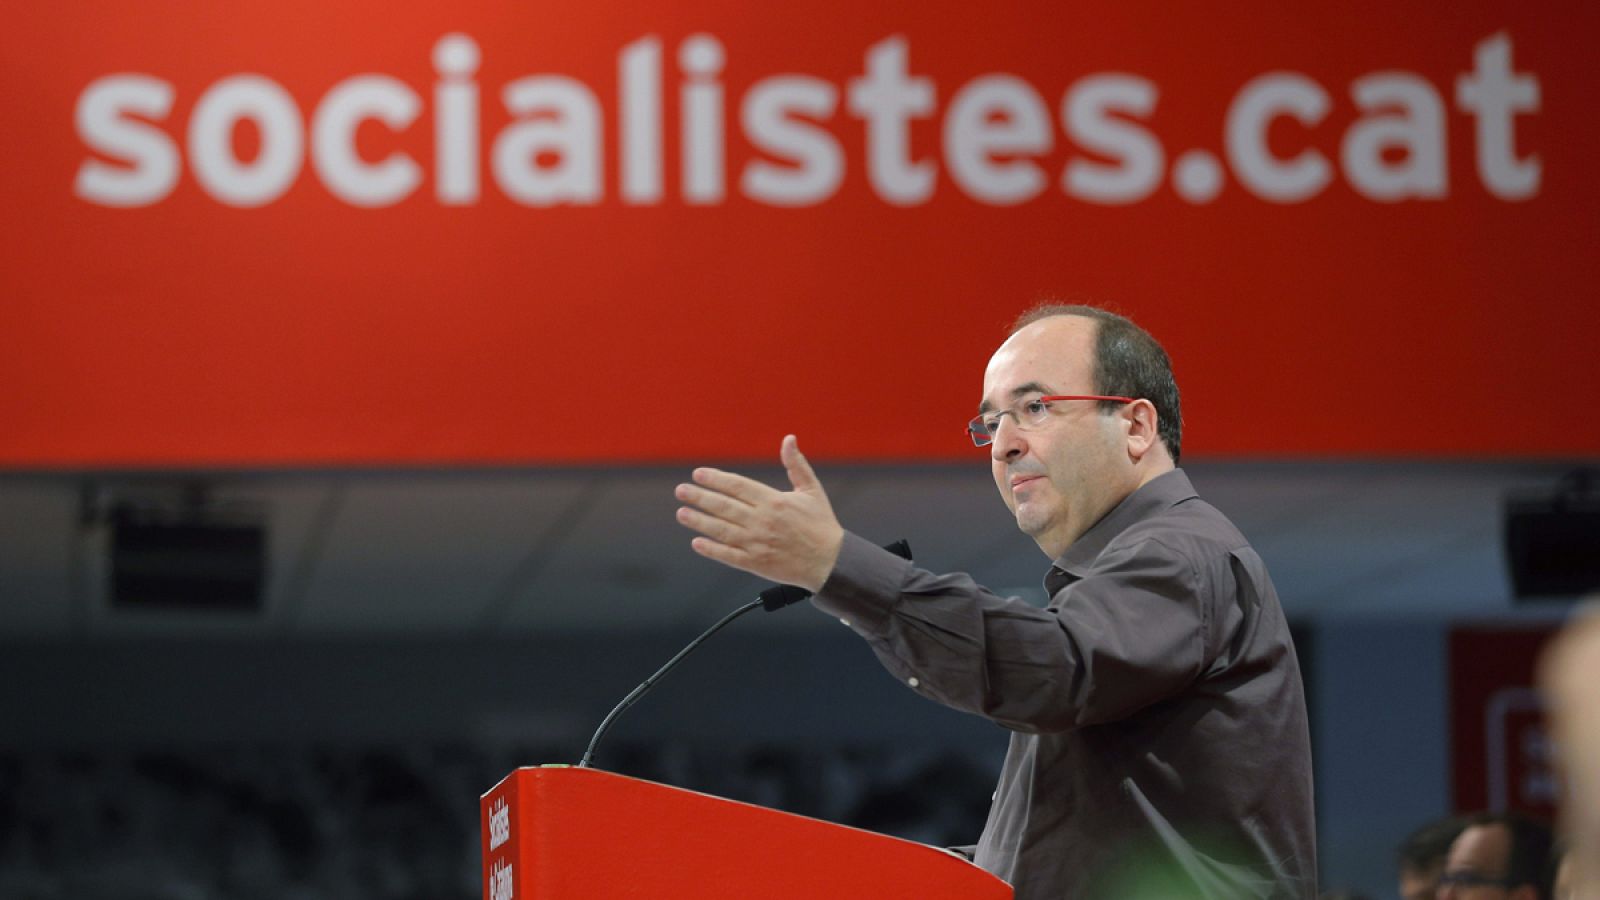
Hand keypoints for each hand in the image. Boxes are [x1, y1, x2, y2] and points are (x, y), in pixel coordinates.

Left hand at [675, 435, 844, 591]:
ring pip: (722, 530)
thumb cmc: (821, 524)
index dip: (716, 479)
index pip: (738, 486)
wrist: (830, 562)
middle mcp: (762, 521)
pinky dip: (712, 549)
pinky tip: (697, 543)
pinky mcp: (756, 563)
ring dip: (699, 521)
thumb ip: (796, 464)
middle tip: (680, 490)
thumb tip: (789, 438)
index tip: (698, 474)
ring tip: (681, 513)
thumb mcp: (812, 490)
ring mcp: (757, 543)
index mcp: (774, 501)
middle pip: (724, 506)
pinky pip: (729, 555)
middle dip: (700, 497)